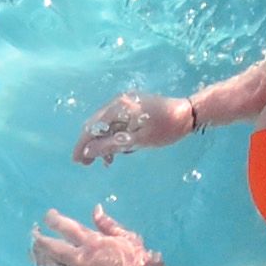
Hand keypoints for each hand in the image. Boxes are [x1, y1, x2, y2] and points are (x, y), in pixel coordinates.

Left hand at [30, 201, 163, 265]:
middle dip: (40, 240)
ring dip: (42, 256)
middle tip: (34, 234)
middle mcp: (82, 259)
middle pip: (52, 248)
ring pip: (52, 265)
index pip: (66, 228)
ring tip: (36, 250)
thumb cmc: (137, 259)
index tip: (48, 216)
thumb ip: (107, 224)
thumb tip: (95, 209)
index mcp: (93, 242)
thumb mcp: (126, 236)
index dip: (53, 220)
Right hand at [74, 89, 197, 163]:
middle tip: (86, 164)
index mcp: (119, 107)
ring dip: (103, 142)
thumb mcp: (137, 141)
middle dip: (90, 144)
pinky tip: (117, 152)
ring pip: (107, 125)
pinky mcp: (134, 108)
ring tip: (104, 162)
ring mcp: (127, 103)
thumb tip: (86, 151)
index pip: (92, 126)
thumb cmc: (165, 128)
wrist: (189, 114)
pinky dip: (114, 137)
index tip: (76, 161)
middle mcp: (119, 102)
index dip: (82, 144)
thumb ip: (110, 145)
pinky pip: (117, 123)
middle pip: (96, 124)